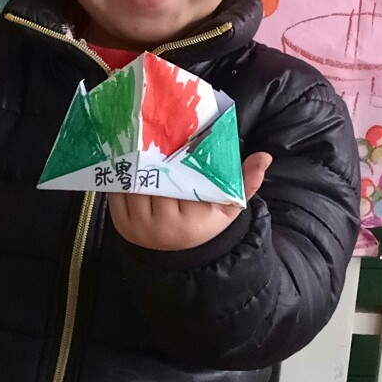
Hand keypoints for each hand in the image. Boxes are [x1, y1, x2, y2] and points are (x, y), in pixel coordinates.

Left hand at [108, 152, 270, 252]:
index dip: (178, 158)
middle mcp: (161, 227)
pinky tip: (126, 155)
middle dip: (154, 155)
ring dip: (135, 161)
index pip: (181, 182)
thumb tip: (264, 157)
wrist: (180, 253)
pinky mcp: (121, 223)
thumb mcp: (229, 207)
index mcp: (190, 222)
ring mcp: (138, 226)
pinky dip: (122, 174)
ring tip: (139, 136)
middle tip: (155, 127)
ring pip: (134, 184)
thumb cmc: (206, 223)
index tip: (180, 136)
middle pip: (155, 181)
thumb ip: (247, 182)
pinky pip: (118, 192)